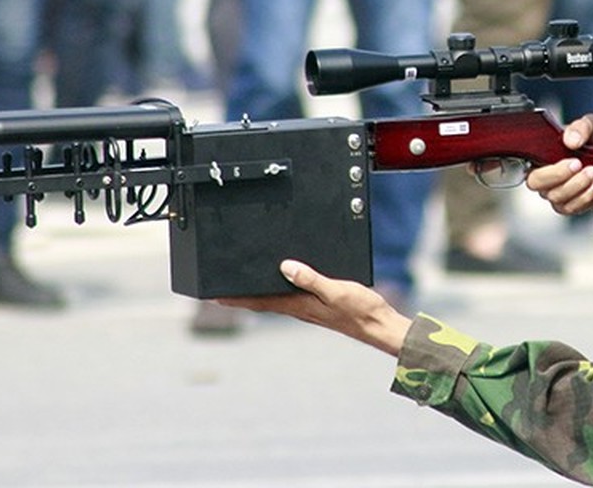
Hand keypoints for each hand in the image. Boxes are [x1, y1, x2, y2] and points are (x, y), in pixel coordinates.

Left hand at [218, 260, 411, 356]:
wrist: (379, 325)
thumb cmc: (360, 310)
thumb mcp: (336, 290)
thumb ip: (311, 279)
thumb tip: (285, 267)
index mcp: (299, 305)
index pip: (260, 302)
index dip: (236, 299)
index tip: (213, 297)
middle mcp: (299, 308)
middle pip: (262, 301)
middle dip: (240, 296)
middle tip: (218, 293)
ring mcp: (308, 308)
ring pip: (274, 300)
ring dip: (256, 295)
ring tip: (240, 288)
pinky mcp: (318, 305)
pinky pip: (290, 297)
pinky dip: (276, 291)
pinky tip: (279, 285)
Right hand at [526, 114, 592, 215]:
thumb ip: (582, 127)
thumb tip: (571, 139)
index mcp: (543, 151)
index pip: (527, 160)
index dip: (541, 162)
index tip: (568, 158)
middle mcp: (545, 173)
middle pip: (535, 182)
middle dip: (558, 175)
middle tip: (578, 164)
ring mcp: (556, 191)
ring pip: (555, 196)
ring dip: (576, 185)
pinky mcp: (569, 205)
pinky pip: (570, 207)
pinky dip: (584, 197)